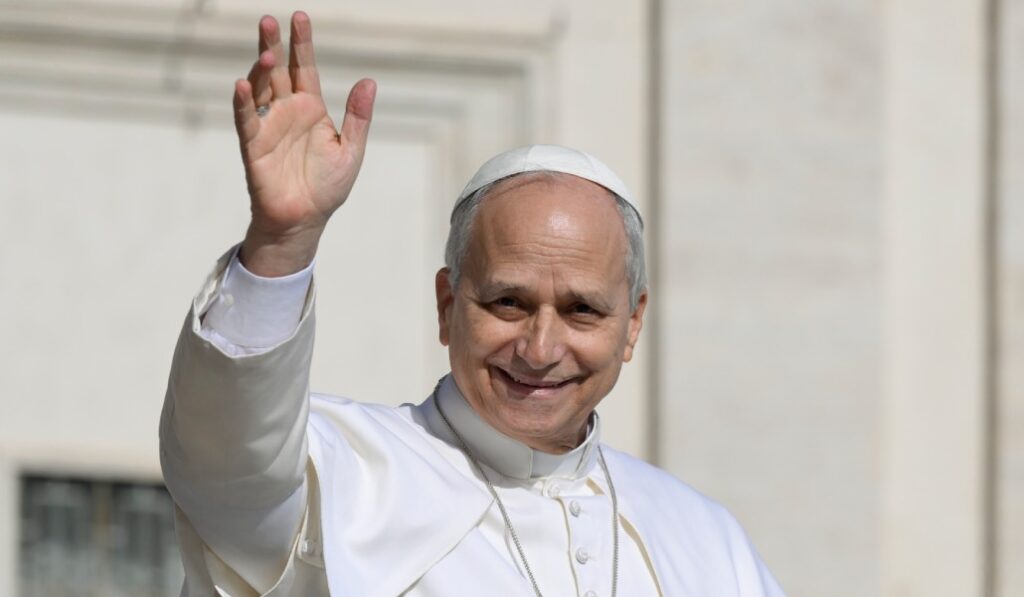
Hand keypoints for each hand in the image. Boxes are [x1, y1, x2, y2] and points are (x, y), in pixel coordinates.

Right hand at [233, 12, 375, 275]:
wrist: (306, 219)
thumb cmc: (327, 186)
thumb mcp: (350, 149)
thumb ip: (358, 116)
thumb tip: (369, 81)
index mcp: (311, 109)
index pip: (305, 68)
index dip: (301, 44)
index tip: (299, 17)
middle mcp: (287, 111)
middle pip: (278, 71)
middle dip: (273, 45)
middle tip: (268, 19)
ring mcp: (268, 126)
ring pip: (260, 89)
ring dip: (260, 70)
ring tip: (266, 52)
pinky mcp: (253, 145)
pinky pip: (247, 119)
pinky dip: (244, 102)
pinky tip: (243, 83)